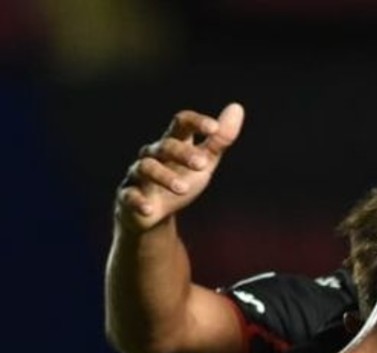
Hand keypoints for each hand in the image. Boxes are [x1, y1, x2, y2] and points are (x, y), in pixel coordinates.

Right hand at [115, 102, 244, 231]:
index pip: (181, 123)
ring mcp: (138, 174)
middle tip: (202, 164)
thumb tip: (237, 107)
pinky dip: (138, 201)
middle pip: (166, 146)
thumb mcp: (204, 160)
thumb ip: (219, 140)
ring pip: (147, 168)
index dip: (196, 122)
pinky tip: (149, 208)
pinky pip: (129, 196)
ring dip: (165, 177)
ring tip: (184, 188)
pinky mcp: (128, 196)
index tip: (214, 128)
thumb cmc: (181, 178)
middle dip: (183, 153)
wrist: (155, 211)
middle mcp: (153, 154)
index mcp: (173, 142)